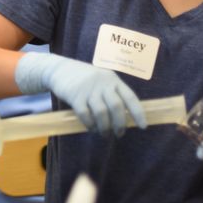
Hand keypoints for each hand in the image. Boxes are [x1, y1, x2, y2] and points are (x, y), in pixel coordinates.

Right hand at [15, 53, 145, 135]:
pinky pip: (85, 115)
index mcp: (112, 80)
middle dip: (120, 124)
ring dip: (105, 128)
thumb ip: (112, 94)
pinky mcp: (75, 96)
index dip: (138, 113)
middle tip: (119, 134)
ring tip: (104, 134)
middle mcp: (102, 83)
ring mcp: (88, 89)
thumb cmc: (84, 78)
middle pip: (116, 107)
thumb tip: (125, 118)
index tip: (143, 126)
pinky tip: (91, 128)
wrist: (59, 68)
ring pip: (101, 113)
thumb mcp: (101, 80)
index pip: (130, 97)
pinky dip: (90, 125)